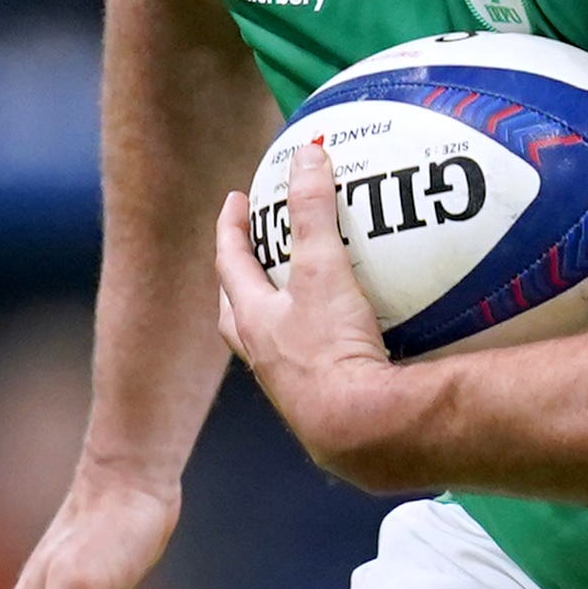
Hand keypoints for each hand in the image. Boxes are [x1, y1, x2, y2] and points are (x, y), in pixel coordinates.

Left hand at [214, 138, 412, 488]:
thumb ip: (315, 213)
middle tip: (251, 252)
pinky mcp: (322, 407)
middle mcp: (264, 356)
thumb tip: (307, 156)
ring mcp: (290, 386)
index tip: (233, 203)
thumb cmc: (331, 353)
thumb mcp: (322, 271)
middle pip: (237, 309)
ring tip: (300, 296)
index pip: (228, 264)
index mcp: (253, 321)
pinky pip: (315, 364)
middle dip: (240, 278)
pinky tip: (354, 338)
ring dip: (279, 316)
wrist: (359, 432)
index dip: (229, 230)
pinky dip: (324, 345)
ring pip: (272, 342)